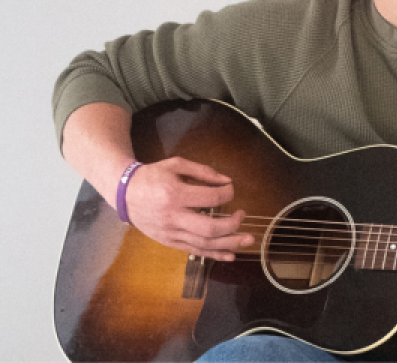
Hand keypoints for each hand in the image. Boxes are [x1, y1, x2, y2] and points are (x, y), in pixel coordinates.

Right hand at [125, 157, 253, 260]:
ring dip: (229, 244)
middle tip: (243, 216)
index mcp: (175, 194)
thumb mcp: (176, 165)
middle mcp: (173, 217)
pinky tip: (230, 255)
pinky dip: (214, 254)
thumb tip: (226, 180)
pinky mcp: (169, 242)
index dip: (227, 193)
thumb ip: (203, 171)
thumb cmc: (152, 176)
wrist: (124, 194)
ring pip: (204, 244)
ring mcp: (170, 233)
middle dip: (232, 225)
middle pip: (209, 228)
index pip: (210, 198)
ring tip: (248, 240)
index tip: (230, 189)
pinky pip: (194, 251)